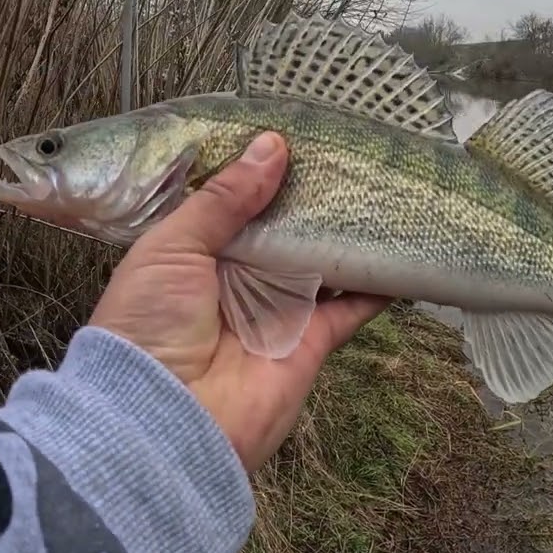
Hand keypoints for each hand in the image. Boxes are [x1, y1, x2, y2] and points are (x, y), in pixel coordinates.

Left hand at [89, 132, 390, 471]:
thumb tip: (273, 147)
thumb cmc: (150, 326)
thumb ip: (223, 199)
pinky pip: (351, 307)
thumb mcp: (172, 246)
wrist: (165, 419)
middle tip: (351, 154)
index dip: (261, 175)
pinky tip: (403, 250)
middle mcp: (238, 282)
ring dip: (349, 234)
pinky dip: (378, 283)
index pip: (235, 207)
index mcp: (194, 256)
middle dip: (312, 199)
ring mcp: (277, 312)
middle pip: (285, 232)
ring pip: (323, 263)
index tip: (296, 133)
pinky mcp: (311, 342)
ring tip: (382, 190)